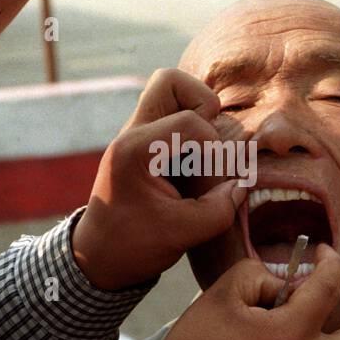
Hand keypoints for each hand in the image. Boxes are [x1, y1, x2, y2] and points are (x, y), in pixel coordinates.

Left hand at [73, 69, 245, 290]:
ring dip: (196, 115)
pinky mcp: (145, 145)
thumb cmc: (132, 247)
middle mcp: (131, 134)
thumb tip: (243, 186)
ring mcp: (136, 135)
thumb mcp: (181, 235)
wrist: (97, 258)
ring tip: (202, 154)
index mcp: (134, 151)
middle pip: (169, 82)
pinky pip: (171, 116)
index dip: (215, 149)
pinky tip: (196, 164)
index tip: (216, 182)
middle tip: (207, 144)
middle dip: (201, 105)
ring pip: (170, 92)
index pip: (190, 122)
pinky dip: (191, 131)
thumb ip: (218, 210)